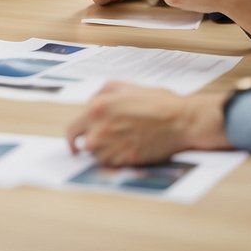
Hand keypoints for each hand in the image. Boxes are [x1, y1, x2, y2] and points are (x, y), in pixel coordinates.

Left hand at [64, 82, 228, 165]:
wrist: (180, 121)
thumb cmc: (156, 102)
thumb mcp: (124, 86)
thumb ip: (101, 93)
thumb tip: (90, 104)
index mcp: (97, 110)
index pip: (71, 131)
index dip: (71, 139)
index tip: (74, 145)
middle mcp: (100, 131)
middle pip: (84, 146)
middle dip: (94, 141)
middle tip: (111, 136)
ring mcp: (112, 148)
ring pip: (98, 156)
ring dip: (106, 151)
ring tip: (126, 138)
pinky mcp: (126, 161)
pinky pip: (113, 164)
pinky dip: (118, 159)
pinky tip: (131, 146)